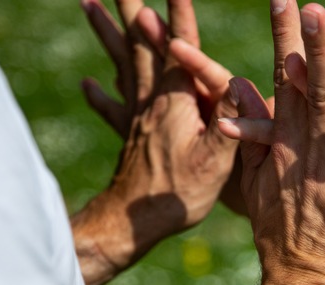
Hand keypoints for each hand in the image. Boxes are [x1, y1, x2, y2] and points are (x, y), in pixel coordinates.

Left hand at [72, 0, 238, 284]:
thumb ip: (226, 121)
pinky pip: (113, 105)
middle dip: (132, 8)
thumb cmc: (178, 193)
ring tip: (87, 4)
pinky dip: (101, 92)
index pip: (179, 47)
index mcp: (175, 102)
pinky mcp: (129, 134)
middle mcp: (152, 100)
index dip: (178, 13)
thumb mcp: (215, 160)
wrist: (134, 222)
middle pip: (139, 43)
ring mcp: (137, 115)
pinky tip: (89, 84)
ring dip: (107, 31)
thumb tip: (237, 85)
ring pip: (121, 63)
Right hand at [221, 2, 324, 284]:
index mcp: (293, 151)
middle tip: (314, 12)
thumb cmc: (282, 239)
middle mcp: (320, 163)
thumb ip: (252, 135)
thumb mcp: (256, 185)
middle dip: (319, 53)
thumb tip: (238, 88)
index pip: (290, 87)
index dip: (287, 43)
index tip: (287, 3)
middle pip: (322, 99)